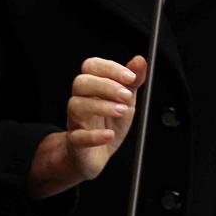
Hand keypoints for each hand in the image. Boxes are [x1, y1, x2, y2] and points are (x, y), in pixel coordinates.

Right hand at [27, 55, 146, 198]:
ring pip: (76, 105)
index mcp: (92, 87)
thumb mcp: (126, 101)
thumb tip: (140, 60)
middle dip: (106, 86)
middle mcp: (81, 100)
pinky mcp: (75, 143)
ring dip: (102, 106)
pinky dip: (94, 136)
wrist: (96, 155)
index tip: (131, 77)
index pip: (92, 66)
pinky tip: (109, 135)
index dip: (111, 68)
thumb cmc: (108, 124)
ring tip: (122, 112)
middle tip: (126, 96)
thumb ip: (133, 81)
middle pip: (81, 82)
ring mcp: (76, 121)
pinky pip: (77, 136)